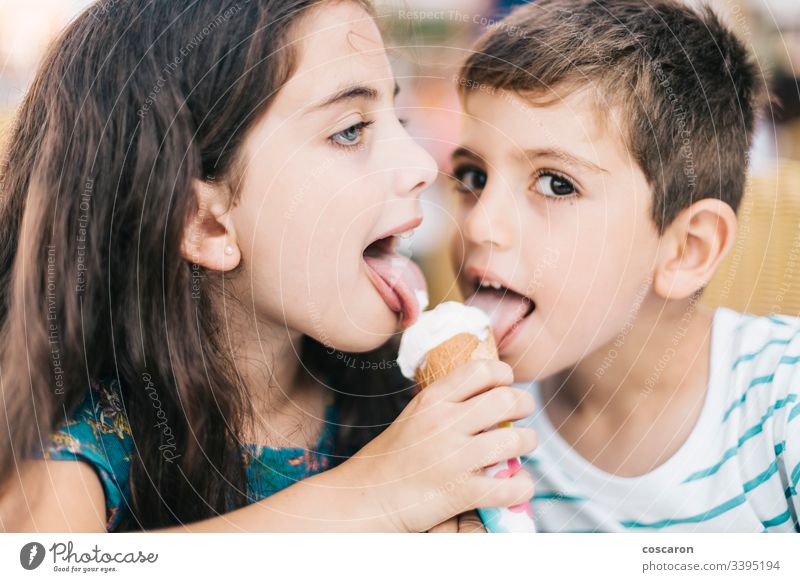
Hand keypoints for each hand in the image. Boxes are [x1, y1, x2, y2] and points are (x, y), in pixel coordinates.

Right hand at [339, 360, 536, 531]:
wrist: (366, 497)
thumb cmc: (393, 457)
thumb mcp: (415, 415)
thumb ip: (448, 402)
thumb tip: (489, 393)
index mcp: (433, 399)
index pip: (482, 369)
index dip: (504, 375)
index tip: (507, 385)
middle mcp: (444, 423)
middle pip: (507, 399)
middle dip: (525, 405)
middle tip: (523, 414)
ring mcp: (454, 458)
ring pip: (517, 440)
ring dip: (528, 443)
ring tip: (522, 447)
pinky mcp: (461, 492)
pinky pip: (511, 487)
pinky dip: (523, 486)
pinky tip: (516, 485)